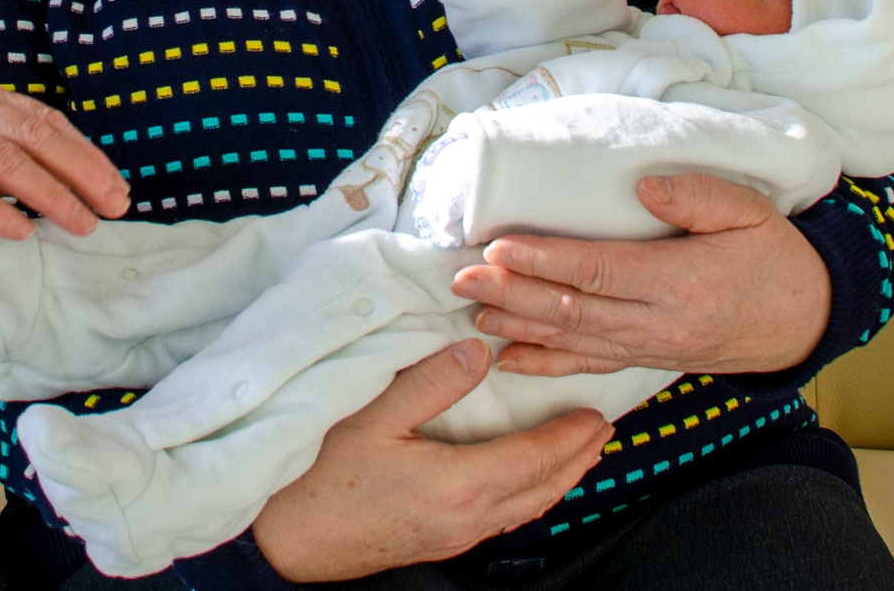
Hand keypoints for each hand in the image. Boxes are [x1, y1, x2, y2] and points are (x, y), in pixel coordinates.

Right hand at [0, 74, 129, 237]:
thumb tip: (44, 174)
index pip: (43, 119)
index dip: (84, 152)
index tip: (115, 184)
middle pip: (34, 135)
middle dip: (81, 172)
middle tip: (115, 205)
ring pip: (4, 159)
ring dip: (49, 194)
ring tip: (80, 223)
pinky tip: (20, 231)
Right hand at [249, 341, 611, 581]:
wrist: (289, 540)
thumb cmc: (323, 475)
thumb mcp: (374, 414)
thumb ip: (431, 381)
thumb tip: (478, 352)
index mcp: (460, 485)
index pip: (534, 458)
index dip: (569, 436)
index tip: (597, 414)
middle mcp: (468, 518)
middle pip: (542, 490)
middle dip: (577, 460)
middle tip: (603, 433)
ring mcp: (455, 535)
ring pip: (525, 509)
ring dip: (558, 480)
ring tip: (577, 456)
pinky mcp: (439, 541)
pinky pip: (503, 518)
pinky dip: (529, 495)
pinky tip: (524, 484)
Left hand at [453, 173, 829, 377]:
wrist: (805, 319)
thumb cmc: (772, 256)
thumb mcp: (749, 212)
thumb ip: (697, 196)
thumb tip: (642, 187)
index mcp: (683, 282)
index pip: (600, 271)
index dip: (546, 260)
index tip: (499, 247)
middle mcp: (660, 322)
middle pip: (574, 310)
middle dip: (513, 294)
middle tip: (462, 277)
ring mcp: (651, 347)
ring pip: (574, 341)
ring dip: (520, 326)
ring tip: (472, 310)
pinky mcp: (647, 359)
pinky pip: (590, 366)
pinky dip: (548, 364)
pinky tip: (511, 358)